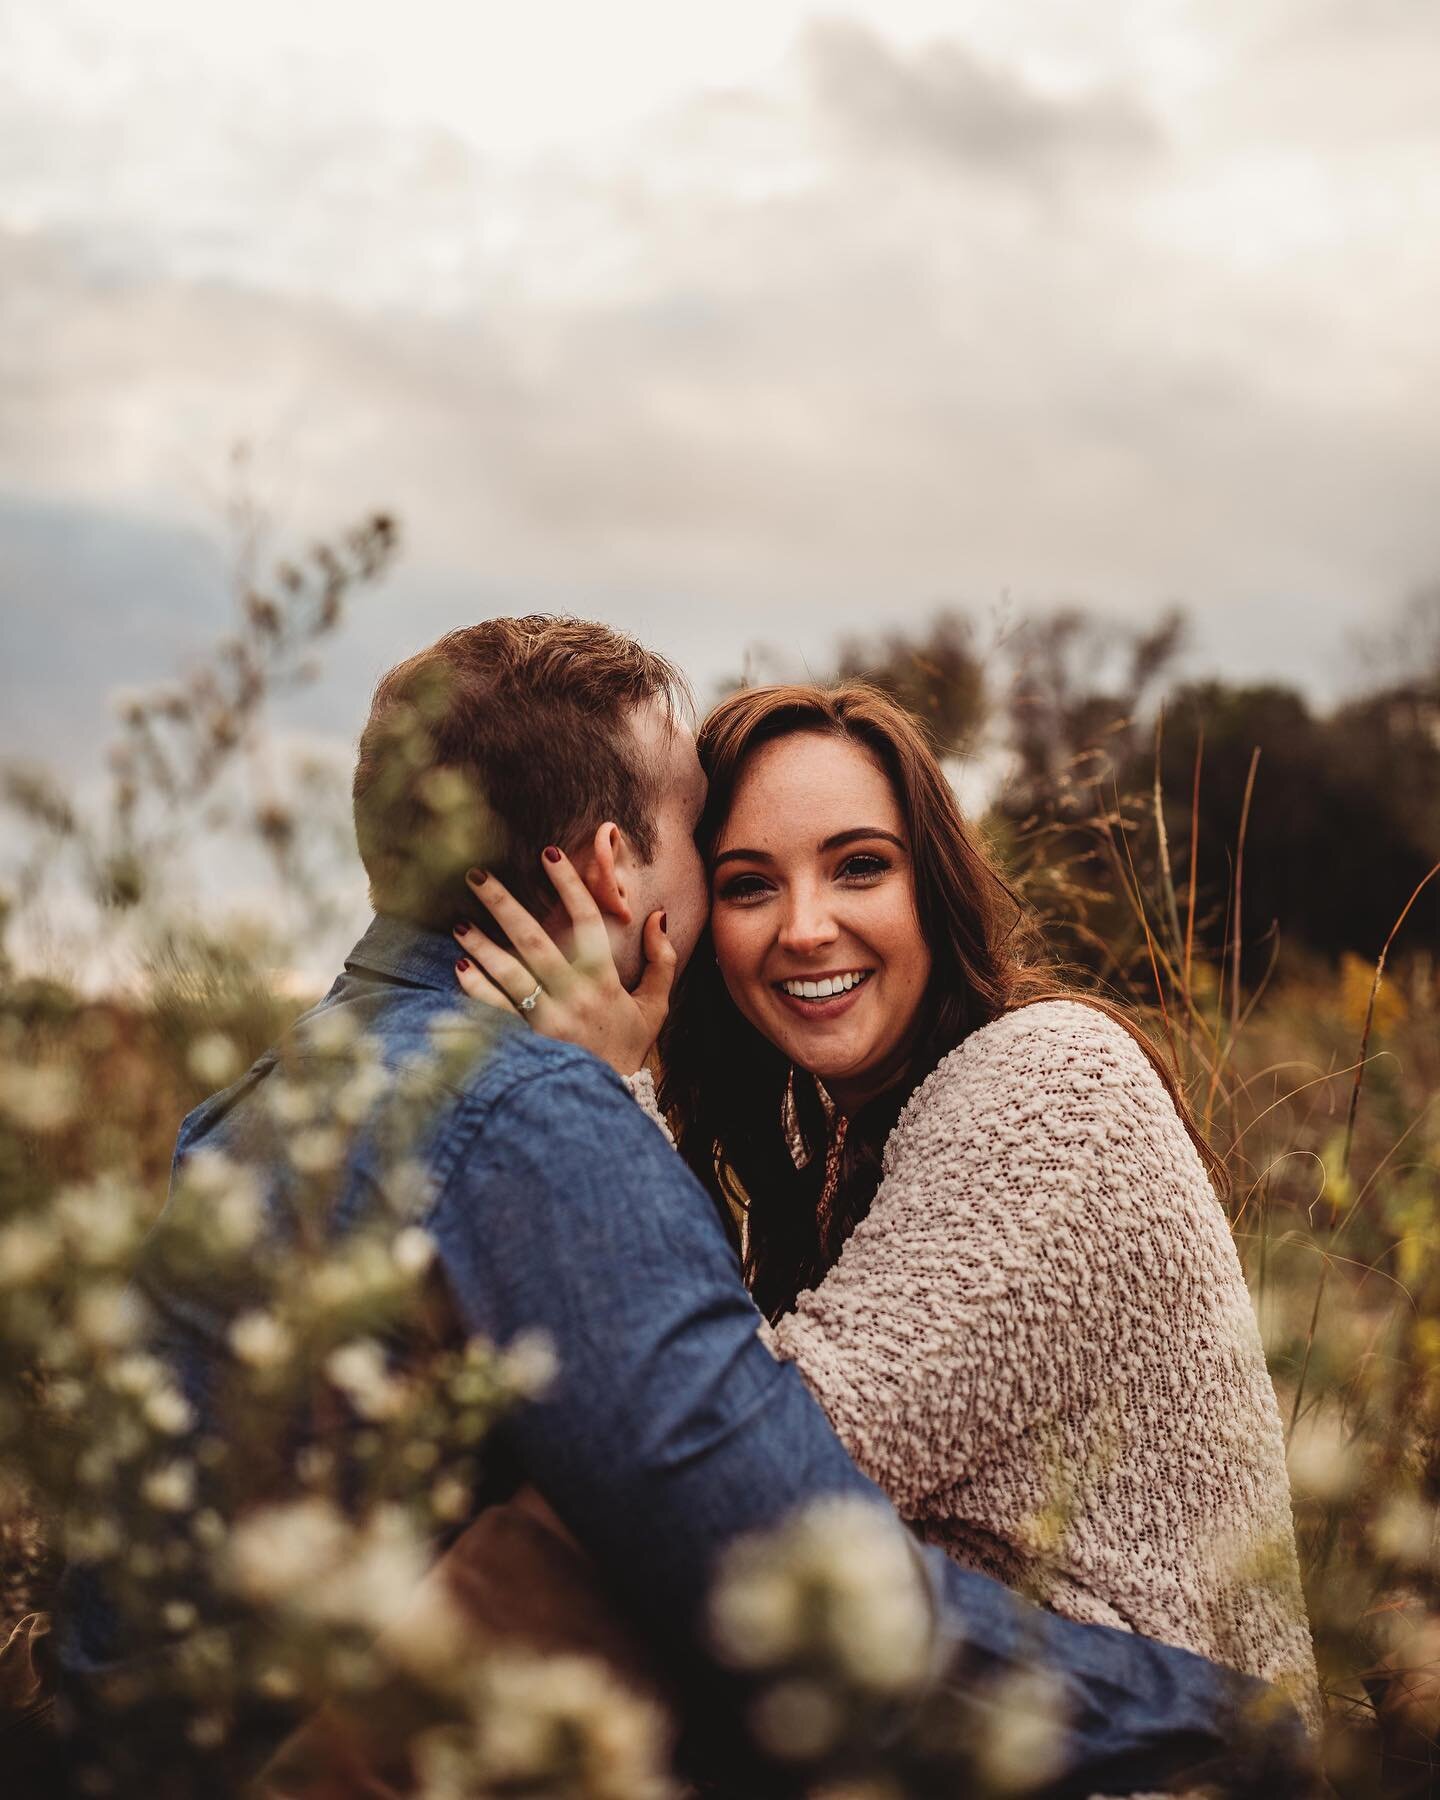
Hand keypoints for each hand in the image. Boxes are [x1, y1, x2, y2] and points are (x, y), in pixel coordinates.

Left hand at [451, 849, 674, 1076]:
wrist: (613, 1100)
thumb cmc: (630, 1048)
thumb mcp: (656, 1006)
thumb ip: (662, 960)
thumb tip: (658, 915)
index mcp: (605, 980)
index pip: (587, 920)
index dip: (569, 884)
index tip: (549, 852)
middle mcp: (575, 995)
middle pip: (535, 940)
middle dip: (504, 904)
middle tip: (476, 874)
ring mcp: (549, 1019)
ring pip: (511, 974)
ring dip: (482, 945)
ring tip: (459, 922)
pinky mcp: (530, 1041)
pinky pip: (498, 1012)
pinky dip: (477, 990)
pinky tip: (459, 967)